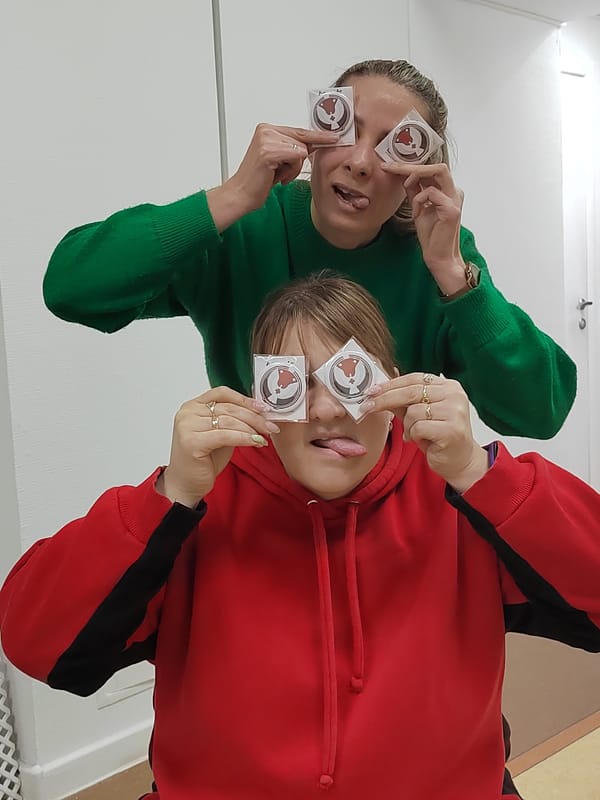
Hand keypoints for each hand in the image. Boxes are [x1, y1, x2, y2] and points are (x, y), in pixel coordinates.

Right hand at [157, 387, 278, 506]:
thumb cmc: (203, 460)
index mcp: (192, 406)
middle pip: (228, 408)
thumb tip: (259, 412)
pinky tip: (256, 442)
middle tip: (270, 426)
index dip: (244, 399)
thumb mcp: (219, 433)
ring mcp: (187, 427)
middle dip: (254, 417)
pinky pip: (226, 435)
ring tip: (264, 436)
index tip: (263, 408)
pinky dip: (244, 438)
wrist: (186, 484)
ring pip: (229, 421)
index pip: (222, 393)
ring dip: (252, 428)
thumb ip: (231, 420)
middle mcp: (187, 413)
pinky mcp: (192, 442)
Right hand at [208, 124, 338, 230]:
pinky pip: (296, 157)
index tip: (334, 137)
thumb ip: (294, 148)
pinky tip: (275, 176)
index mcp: (267, 129)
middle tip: (280, 173)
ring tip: (276, 175)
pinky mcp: (268, 151)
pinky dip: (290, 171)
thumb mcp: (279, 161)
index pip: (300, 131)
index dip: (317, 137)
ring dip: (293, 168)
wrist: (240, 195)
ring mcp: (266, 139)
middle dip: (297, 162)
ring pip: (300, 150)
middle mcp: (266, 130)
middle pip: (302, 141)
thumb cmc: (258, 181)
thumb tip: (317, 144)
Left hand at [363, 373, 487, 491]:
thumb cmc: (438, 437)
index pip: (414, 378)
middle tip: (367, 406)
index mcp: (449, 386)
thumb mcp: (419, 415)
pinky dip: (413, 435)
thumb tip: (377, 391)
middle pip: (411, 392)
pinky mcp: (452, 430)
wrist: (460, 462)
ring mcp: (455, 412)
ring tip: (414, 434)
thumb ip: (402, 401)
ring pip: (413, 411)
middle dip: (385, 399)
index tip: (371, 391)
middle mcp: (455, 395)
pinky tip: (421, 440)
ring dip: (407, 426)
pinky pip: (418, 427)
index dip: (391, 384)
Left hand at [380, 162, 467, 294]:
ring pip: (438, 171)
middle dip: (412, 165)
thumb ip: (414, 191)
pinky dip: (418, 200)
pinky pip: (431, 192)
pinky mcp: (452, 209)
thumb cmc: (431, 235)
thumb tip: (404, 176)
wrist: (438, 256)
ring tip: (406, 188)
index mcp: (447, 191)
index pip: (431, 170)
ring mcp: (455, 199)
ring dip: (416, 176)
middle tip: (392, 168)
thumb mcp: (418, 208)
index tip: (390, 166)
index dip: (410, 165)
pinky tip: (416, 213)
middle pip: (437, 165)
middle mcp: (454, 192)